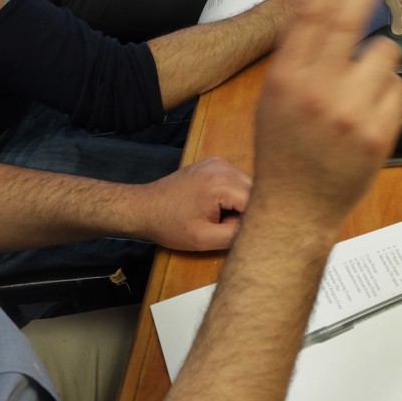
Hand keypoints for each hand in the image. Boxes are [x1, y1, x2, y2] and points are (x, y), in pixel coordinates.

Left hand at [127, 157, 253, 250]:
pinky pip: (236, 179)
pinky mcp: (213, 163)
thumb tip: (258, 231)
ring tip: (222, 216)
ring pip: (248, 184)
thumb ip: (235, 235)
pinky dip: (234, 195)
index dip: (253, 220)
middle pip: (256, 189)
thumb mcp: (203, 239)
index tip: (240, 232)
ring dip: (242, 202)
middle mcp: (224, 166)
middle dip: (249, 210)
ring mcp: (218, 161)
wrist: (143, 207)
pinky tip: (218, 207)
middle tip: (229, 226)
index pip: (257, 201)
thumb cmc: (170, 225)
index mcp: (221, 183)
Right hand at [252, 0, 401, 228]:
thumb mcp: (274, 94)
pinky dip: (387, 96)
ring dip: (377, 64)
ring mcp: (349, 112)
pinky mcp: (378, 133)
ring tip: (357, 90)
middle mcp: (315, 90)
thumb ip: (299, 51)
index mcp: (286, 77)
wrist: (295, 208)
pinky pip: (397, 89)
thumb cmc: (285, 149)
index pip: (312, 11)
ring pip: (384, 53)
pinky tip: (367, 116)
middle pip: (348, 18)